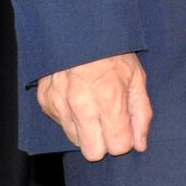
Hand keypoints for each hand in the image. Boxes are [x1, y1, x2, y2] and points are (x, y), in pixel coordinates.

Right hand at [37, 53, 151, 160]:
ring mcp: (60, 105)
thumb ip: (141, 113)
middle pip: (93, 153)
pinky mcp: (45, 102)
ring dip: (87, 131)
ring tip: (93, 107)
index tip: (125, 128)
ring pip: (75, 141)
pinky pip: (61, 125)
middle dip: (104, 143)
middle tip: (109, 123)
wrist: (80, 31)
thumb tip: (140, 144)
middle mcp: (82, 106)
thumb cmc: (113, 53)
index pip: (118, 146)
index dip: (124, 140)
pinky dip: (71, 118)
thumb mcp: (137, 78)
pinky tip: (78, 99)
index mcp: (110, 100)